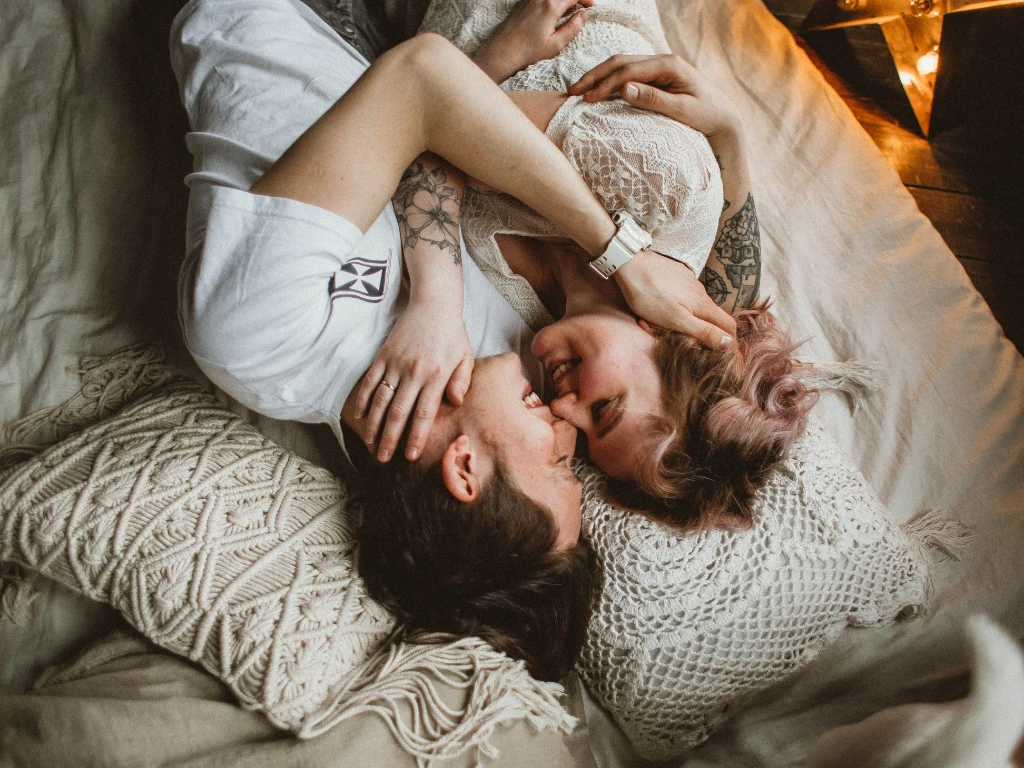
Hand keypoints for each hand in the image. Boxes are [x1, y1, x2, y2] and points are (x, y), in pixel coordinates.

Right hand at [353, 301, 473, 461]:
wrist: (433, 304)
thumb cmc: (453, 335)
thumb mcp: (466, 357)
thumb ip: (461, 381)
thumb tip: (456, 404)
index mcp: (435, 376)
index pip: (423, 414)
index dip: (415, 437)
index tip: (410, 456)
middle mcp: (413, 372)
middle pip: (398, 413)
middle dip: (389, 439)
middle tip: (383, 458)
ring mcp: (395, 364)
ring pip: (380, 401)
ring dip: (373, 425)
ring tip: (370, 445)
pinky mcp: (383, 356)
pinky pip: (369, 382)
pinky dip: (362, 400)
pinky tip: (358, 417)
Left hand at [473, 0, 592, 82]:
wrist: (502, 51)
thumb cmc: (527, 51)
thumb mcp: (555, 45)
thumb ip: (573, 28)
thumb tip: (584, 15)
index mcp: (551, 6)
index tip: (591, 6)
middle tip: (582, 6)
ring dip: (563, 0)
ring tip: (569, 9)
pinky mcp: (523, 1)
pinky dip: (552, 0)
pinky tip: (553, 10)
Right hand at [568, 54, 739, 139]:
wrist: (724, 118)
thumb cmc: (707, 116)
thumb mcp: (682, 111)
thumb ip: (654, 99)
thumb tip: (624, 89)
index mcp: (669, 65)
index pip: (628, 70)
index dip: (605, 83)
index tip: (586, 99)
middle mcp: (662, 61)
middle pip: (621, 62)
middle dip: (595, 76)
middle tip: (572, 92)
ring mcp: (658, 67)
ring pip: (622, 66)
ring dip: (599, 77)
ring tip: (579, 91)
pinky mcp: (655, 77)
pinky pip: (628, 74)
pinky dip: (609, 82)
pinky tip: (596, 93)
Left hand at [615, 250, 736, 347]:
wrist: (630, 264)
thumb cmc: (650, 295)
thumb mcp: (676, 320)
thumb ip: (704, 331)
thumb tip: (729, 343)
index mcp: (704, 305)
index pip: (729, 326)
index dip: (728, 341)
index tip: (718, 352)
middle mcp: (701, 292)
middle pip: (710, 319)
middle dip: (696, 333)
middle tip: (671, 338)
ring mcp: (689, 282)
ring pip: (693, 308)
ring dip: (678, 321)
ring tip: (653, 323)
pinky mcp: (677, 276)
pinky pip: (680, 297)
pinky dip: (670, 308)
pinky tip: (653, 309)